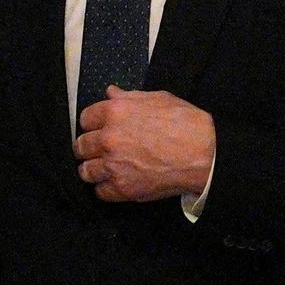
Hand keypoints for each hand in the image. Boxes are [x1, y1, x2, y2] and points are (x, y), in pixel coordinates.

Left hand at [75, 89, 216, 202]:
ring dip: (94, 170)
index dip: (93, 124)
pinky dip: (107, 189)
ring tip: (107, 169)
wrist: (203, 154)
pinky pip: (100, 192)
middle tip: (100, 151)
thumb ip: (129, 97)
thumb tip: (110, 92)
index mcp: (114, 112)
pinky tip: (118, 182)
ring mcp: (113, 165)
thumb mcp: (157, 99)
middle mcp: (108, 138)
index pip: (85, 119)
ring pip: (85, 171)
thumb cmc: (185, 123)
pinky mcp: (122, 188)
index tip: (98, 129)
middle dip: (89, 148)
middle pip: (80, 146)